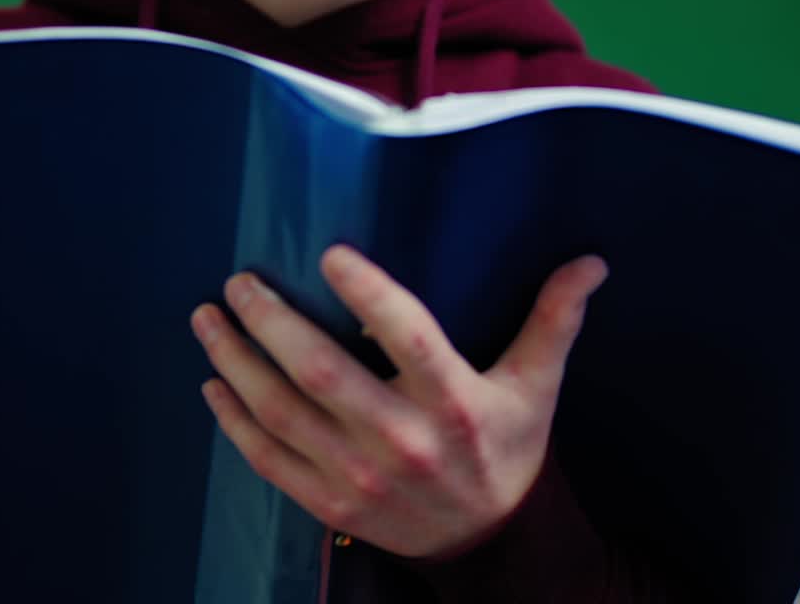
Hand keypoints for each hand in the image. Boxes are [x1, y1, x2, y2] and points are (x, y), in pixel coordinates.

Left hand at [190, 245, 606, 558]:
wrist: (494, 548)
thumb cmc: (510, 447)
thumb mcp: (537, 385)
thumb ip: (554, 319)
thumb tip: (592, 261)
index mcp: (452, 400)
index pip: (406, 337)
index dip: (367, 294)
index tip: (329, 252)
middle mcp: (400, 438)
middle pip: (321, 372)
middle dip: (270, 322)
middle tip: (239, 279)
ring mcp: (359, 476)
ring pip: (281, 412)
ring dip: (235, 362)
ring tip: (207, 317)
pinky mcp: (331, 505)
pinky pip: (269, 460)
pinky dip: (234, 422)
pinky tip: (213, 383)